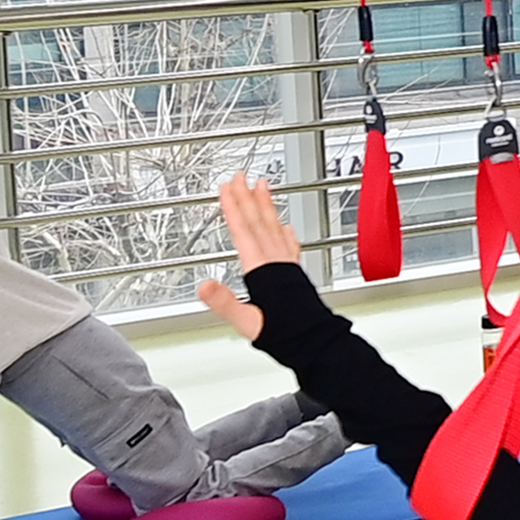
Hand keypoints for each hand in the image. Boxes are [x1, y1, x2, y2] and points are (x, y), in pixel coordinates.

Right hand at [197, 173, 303, 337]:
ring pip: (275, 228)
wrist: (316, 342)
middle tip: (240, 177)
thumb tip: (204, 285)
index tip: (227, 188)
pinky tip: (284, 226)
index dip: (234, 208)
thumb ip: (224, 302)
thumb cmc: (285, 335)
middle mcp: (277, 262)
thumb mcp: (246, 322)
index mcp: (261, 270)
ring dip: (266, 206)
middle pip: (259, 223)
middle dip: (247, 198)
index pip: (244, 231)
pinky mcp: (297, 273)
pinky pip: (289, 244)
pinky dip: (284, 231)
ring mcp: (288, 265)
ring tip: (262, 187)